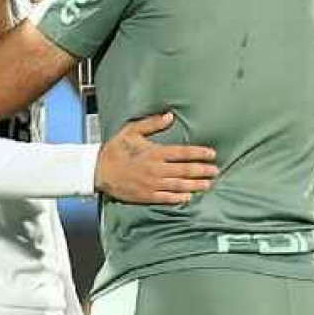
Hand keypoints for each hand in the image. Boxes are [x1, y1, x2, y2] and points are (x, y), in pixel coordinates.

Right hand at [95, 113, 218, 204]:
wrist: (98, 171)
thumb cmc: (115, 149)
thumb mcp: (132, 131)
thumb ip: (152, 124)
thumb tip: (170, 116)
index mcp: (155, 152)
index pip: (183, 153)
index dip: (199, 154)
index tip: (212, 154)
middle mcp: (157, 169)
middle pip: (185, 170)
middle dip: (202, 170)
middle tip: (215, 171)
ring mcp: (152, 184)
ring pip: (179, 185)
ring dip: (195, 185)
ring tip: (208, 184)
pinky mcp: (146, 196)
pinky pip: (167, 198)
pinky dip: (179, 198)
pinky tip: (189, 197)